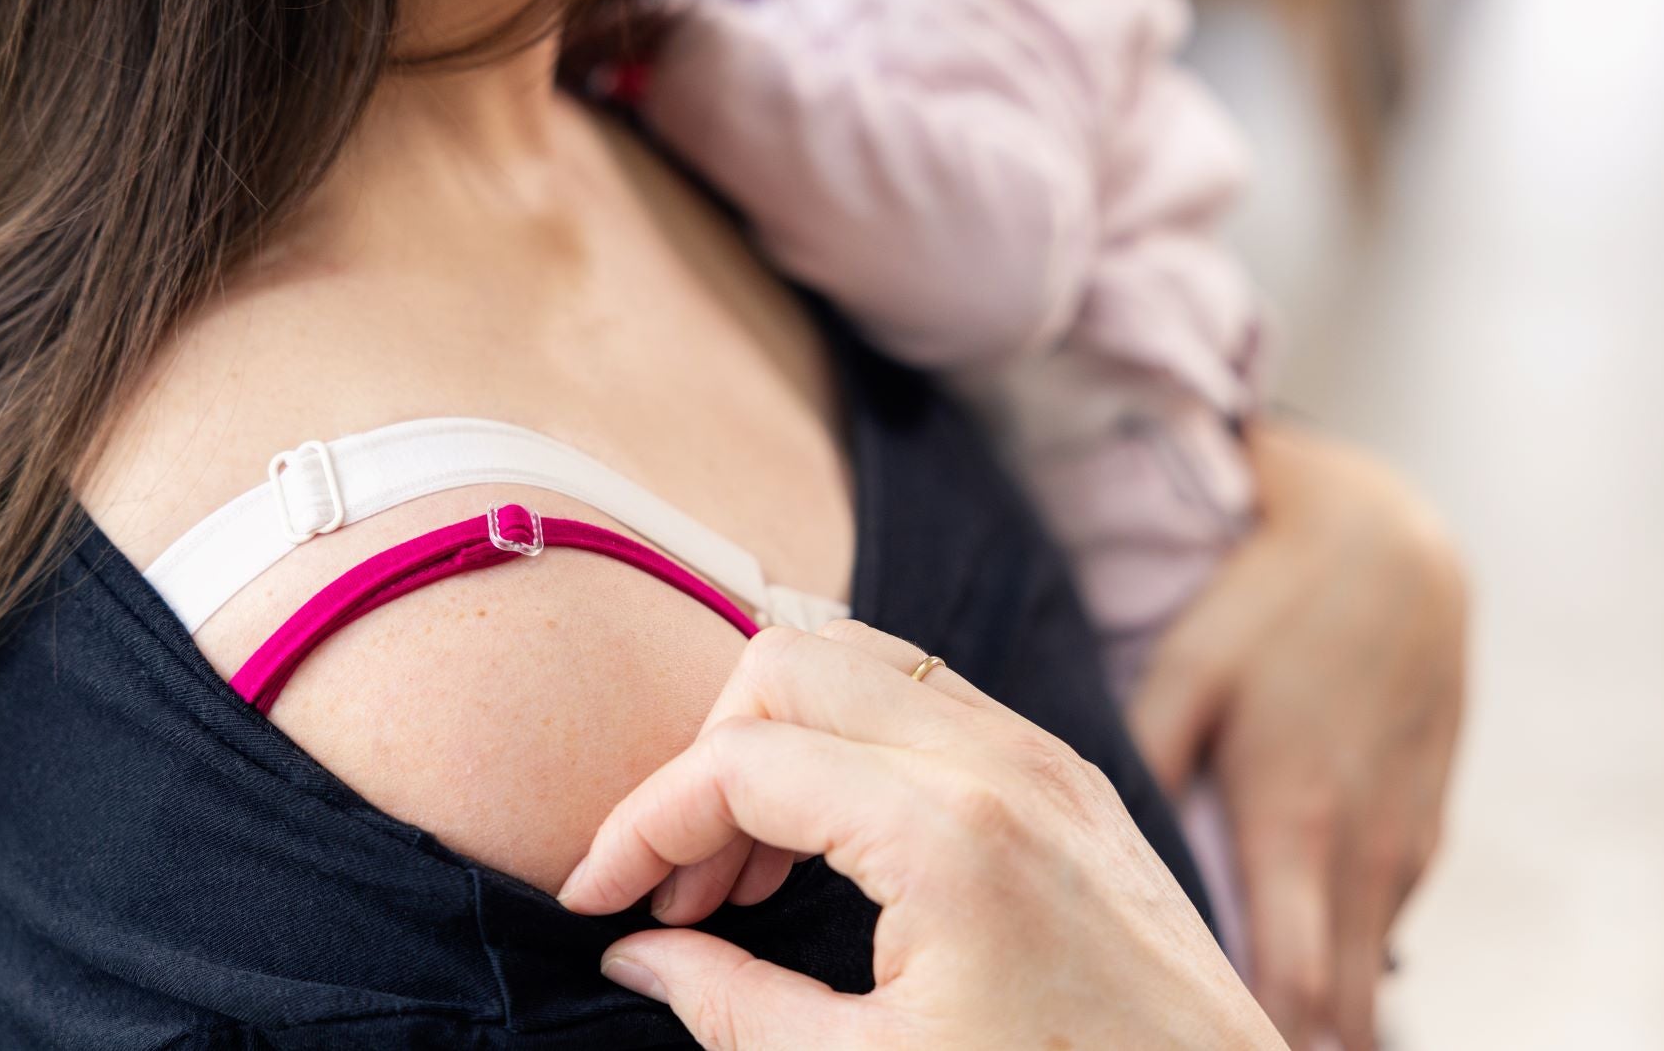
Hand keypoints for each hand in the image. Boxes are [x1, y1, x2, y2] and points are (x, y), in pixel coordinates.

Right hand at [559, 620, 1284, 1050]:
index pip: (741, 763)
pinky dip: (843, 742)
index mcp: (951, 837)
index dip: (641, 825)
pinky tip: (829, 846)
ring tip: (747, 874)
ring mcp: (1041, 754)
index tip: (597, 897)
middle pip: (785, 665)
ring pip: (851, 657)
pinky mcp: (1066, 770)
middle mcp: (999, 761)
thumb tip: (636, 949)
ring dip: (773, 742)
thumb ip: (731, 1006)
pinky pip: (920, 695)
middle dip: (703, 763)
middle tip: (683, 885)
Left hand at [1129, 423, 1468, 1050]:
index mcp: (1296, 822)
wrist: (1396, 545)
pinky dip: (1347, 945)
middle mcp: (1368, 850)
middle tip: (1221, 1039)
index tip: (1205, 1040)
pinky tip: (1300, 942)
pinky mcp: (1430, 828)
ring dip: (1324, 1000)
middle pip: (1342, 1007)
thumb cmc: (1272, 604)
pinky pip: (1384, 919)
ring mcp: (1410, 844)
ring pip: (1367, 966)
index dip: (1255, 1033)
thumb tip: (1089, 845)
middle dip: (1287, 1035)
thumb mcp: (1189, 670)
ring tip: (1254, 1017)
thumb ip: (1143, 763)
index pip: (1291, 985)